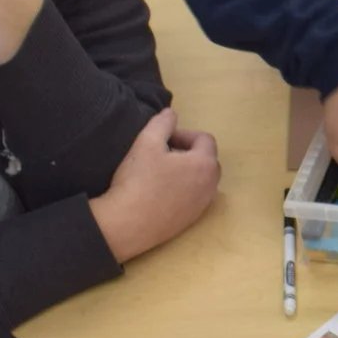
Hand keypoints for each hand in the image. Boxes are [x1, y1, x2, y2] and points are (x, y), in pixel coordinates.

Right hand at [90, 108, 220, 262]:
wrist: (126, 224)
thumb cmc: (138, 180)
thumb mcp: (146, 142)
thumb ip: (162, 122)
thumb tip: (172, 113)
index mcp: (205, 164)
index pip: (205, 139)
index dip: (183, 134)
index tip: (163, 139)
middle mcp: (210, 186)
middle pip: (207, 160)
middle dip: (188, 152)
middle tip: (162, 154)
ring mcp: (202, 206)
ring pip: (201, 180)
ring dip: (186, 171)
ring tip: (160, 172)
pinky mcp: (190, 221)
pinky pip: (193, 198)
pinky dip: (182, 189)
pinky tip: (158, 192)